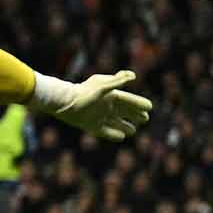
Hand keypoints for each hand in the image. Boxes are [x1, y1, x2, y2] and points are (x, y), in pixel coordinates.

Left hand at [37, 70, 152, 141]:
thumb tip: (132, 76)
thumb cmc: (84, 93)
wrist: (63, 102)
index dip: (139, 103)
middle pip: (124, 111)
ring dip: (125, 126)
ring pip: (115, 122)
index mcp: (110, 96)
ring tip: (133, 130)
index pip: (129, 100)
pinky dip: (113, 134)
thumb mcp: (102, 85)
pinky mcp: (90, 125)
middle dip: (135, 115)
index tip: (149, 107)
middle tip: (145, 118)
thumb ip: (117, 81)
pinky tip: (121, 137)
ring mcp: (98, 116)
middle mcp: (105, 106)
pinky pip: (104, 131)